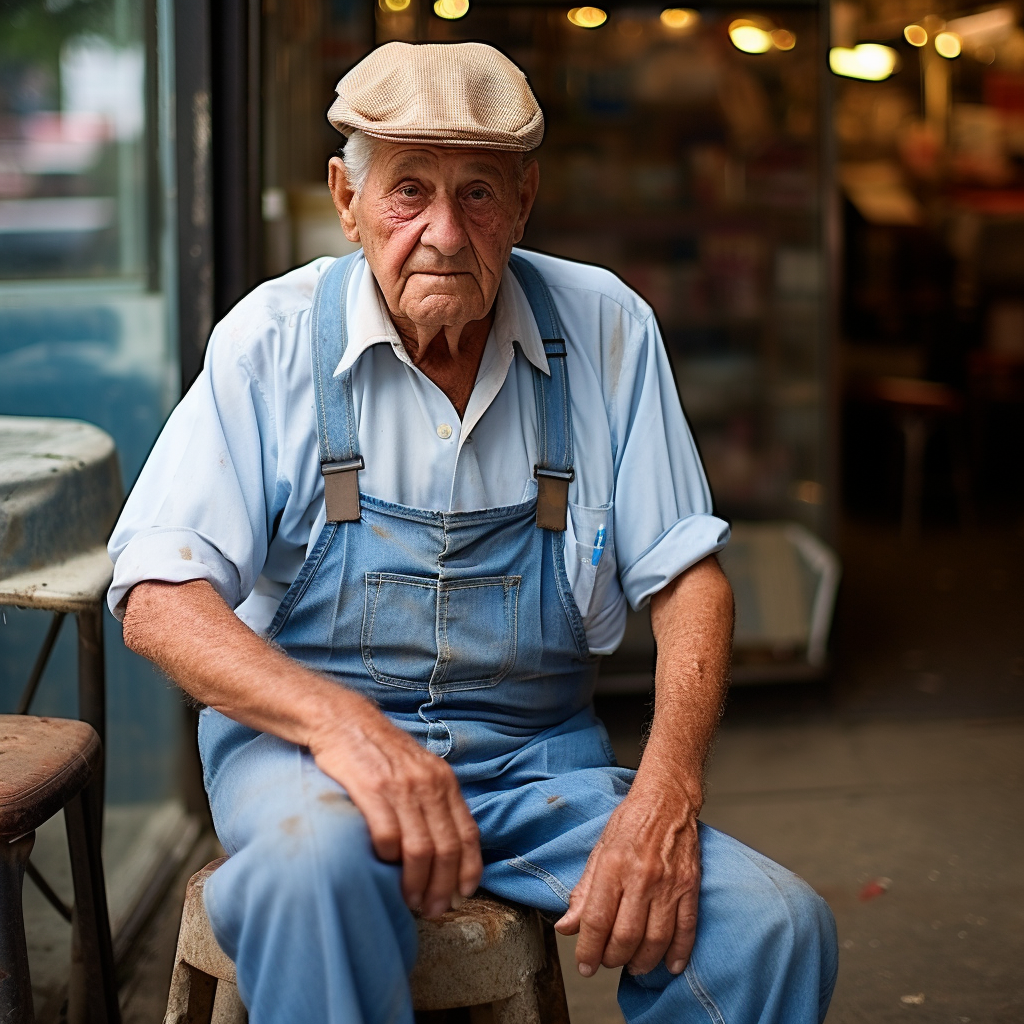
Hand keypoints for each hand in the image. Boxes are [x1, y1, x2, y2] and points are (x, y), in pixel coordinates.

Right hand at [308, 702, 481, 918]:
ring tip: (410, 901)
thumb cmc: (382, 752)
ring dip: (416, 882)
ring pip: (419, 848)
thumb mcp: (420, 770)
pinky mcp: (370, 789)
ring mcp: (400, 787)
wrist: (344, 722)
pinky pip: (386, 835)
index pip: (467, 833)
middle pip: (446, 848)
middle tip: (433, 910)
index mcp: (444, 781)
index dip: (469, 869)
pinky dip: (388, 858)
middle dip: (442, 886)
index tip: (463, 895)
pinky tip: (384, 866)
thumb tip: (448, 848)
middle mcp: (428, 784)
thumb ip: (436, 801)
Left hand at [554, 778, 700, 976]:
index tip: (584, 965)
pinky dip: (678, 954)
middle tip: (606, 962)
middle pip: (625, 937)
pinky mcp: (690, 887)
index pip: (597, 920)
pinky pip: (686, 930)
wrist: (667, 800)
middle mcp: (641, 876)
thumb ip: (583, 892)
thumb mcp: (598, 851)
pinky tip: (668, 965)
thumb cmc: (630, 823)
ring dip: (642, 963)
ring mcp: (669, 883)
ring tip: (632, 965)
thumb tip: (565, 928)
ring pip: (655, 940)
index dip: (588, 949)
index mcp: (613, 865)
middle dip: (612, 959)